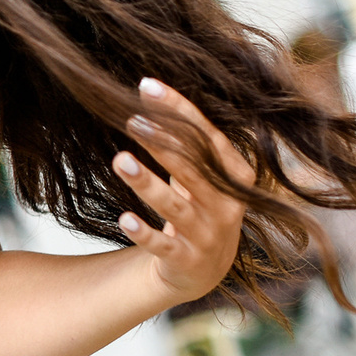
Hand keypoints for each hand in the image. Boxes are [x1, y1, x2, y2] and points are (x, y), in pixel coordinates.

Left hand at [111, 79, 249, 303]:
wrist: (201, 268)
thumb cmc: (198, 205)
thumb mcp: (200, 173)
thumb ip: (186, 139)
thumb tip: (149, 88)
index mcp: (235, 177)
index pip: (207, 138)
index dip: (179, 111)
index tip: (146, 87)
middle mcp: (227, 206)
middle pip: (193, 169)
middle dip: (162, 143)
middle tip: (131, 119)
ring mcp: (208, 235)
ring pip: (176, 207)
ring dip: (147, 184)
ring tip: (120, 160)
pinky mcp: (187, 261)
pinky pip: (164, 246)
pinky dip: (144, 233)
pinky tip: (123, 219)